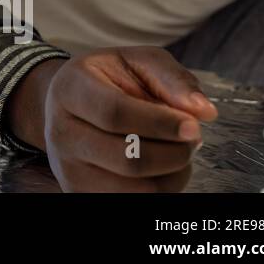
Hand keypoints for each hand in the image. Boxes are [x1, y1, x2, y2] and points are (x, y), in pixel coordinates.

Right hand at [8, 47, 217, 191]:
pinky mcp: (80, 193)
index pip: (114, 113)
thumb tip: (203, 110)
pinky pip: (134, 203)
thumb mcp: (136, 61)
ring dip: (174, 174)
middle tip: (192, 137)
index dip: (160, 123)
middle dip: (175, 152)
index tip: (193, 125)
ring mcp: (68, 168)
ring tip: (178, 151)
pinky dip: (162, 188)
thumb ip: (170, 78)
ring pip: (137, 190)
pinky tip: (163, 167)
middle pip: (128, 159)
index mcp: (70, 89)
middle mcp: (61, 132)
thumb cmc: (108, 79)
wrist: (69, 104)